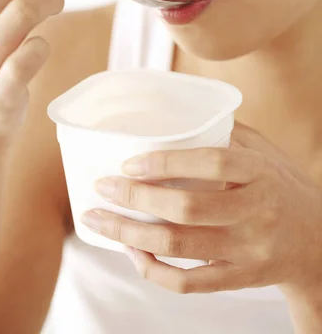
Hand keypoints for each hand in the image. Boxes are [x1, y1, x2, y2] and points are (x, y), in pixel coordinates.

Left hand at [82, 123, 321, 294]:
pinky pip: (189, 283)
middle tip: (103, 188)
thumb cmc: (283, 187)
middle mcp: (256, 212)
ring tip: (98, 219)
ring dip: (130, 234)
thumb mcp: (266, 153)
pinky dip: (153, 270)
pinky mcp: (239, 279)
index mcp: (260, 173)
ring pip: (179, 247)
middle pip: (186, 209)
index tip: (129, 162)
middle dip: (135, 199)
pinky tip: (132, 252)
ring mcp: (248, 251)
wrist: (318, 243)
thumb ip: (228, 133)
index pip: (210, 163)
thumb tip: (180, 113)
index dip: (165, 163)